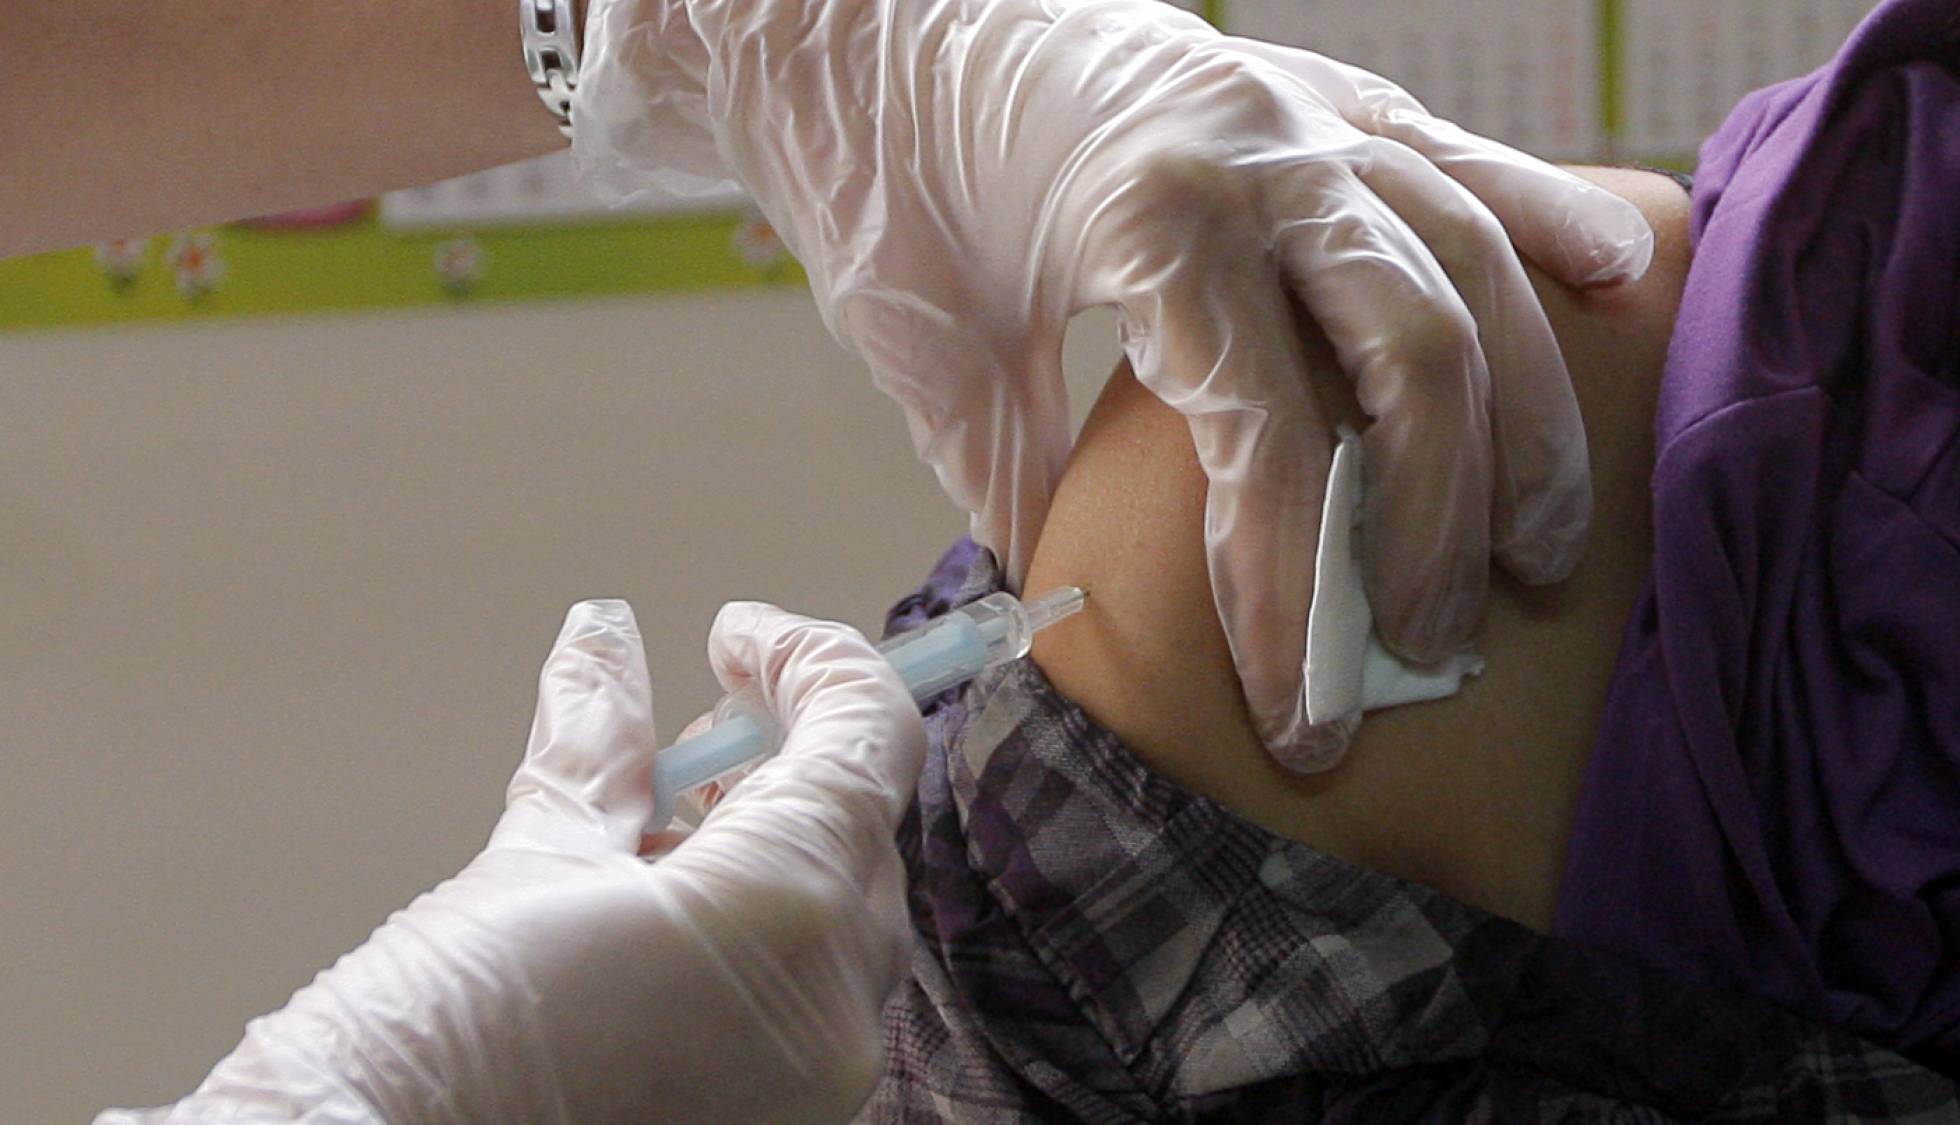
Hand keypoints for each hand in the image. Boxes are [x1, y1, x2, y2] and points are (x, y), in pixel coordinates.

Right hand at [99, 600, 923, 1124]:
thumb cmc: (437, 1037)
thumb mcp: (531, 856)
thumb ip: (599, 735)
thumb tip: (604, 634)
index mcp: (786, 908)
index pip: (867, 736)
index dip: (811, 660)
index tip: (734, 635)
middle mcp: (836, 1002)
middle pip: (859, 823)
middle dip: (787, 751)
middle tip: (696, 724)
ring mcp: (821, 1076)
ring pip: (842, 908)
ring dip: (773, 838)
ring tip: (660, 821)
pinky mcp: (789, 1116)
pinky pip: (814, 989)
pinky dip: (762, 925)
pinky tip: (665, 909)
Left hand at [575, 0, 1652, 767]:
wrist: (886, 12)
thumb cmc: (891, 179)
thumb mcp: (926, 348)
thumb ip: (1008, 478)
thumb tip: (1070, 609)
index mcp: (1153, 226)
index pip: (1265, 445)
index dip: (1295, 600)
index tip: (1306, 720)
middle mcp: (1262, 162)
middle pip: (1416, 361)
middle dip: (1437, 529)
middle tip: (1427, 651)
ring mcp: (1314, 118)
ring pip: (1473, 270)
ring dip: (1525, 423)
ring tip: (1539, 551)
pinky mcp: (1334, 93)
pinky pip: (1471, 159)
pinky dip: (1553, 219)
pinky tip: (1620, 287)